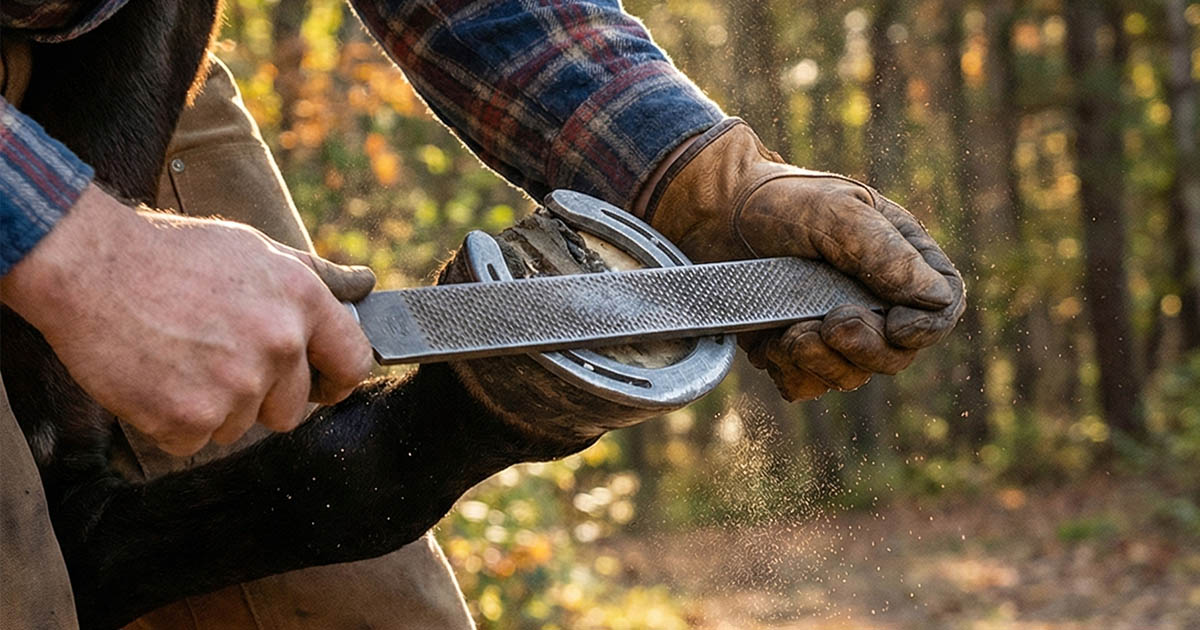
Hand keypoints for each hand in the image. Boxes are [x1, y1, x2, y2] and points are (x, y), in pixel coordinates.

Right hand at [1, 184, 375, 454]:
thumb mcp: (254, 249)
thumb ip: (314, 276)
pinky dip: (172, 422)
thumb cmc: (171, 255)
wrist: (87, 266)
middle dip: (262, 397)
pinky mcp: (189, 417)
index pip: (353, 361)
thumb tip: (365, 284)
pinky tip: (154, 378)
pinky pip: (194, 441)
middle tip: (217, 361)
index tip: (321, 385)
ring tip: (180, 358)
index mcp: (301, 300)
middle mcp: (278, 344)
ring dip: (213, 407)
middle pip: (293, 409)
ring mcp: (236, 384)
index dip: (337, 379)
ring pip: (241, 427)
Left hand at [638, 118, 964, 400]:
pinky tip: (769, 341)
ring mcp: (831, 327)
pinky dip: (789, 370)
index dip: (926, 329)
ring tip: (790, 331)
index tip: (894, 326)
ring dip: (821, 361)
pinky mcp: (792, 348)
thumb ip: (885, 252)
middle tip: (830, 324)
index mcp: (899, 258)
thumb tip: (934, 299)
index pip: (941, 307)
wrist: (711, 213)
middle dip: (865, 349)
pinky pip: (805, 384)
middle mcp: (871, 297)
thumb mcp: (836, 212)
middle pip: (897, 354)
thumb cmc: (777, 201)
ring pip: (850, 375)